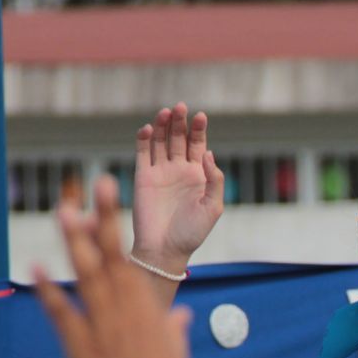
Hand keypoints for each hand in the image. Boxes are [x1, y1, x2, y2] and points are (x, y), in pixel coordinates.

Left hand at [36, 178, 205, 357]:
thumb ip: (175, 334)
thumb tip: (181, 319)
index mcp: (148, 313)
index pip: (130, 260)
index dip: (116, 226)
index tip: (107, 196)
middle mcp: (128, 315)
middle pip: (112, 259)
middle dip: (102, 221)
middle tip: (93, 185)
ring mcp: (105, 331)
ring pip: (89, 279)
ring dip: (76, 245)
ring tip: (65, 214)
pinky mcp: (84, 352)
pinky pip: (63, 316)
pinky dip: (49, 292)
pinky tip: (35, 268)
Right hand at [129, 102, 224, 273]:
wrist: (165, 250)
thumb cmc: (192, 233)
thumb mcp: (213, 207)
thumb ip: (214, 179)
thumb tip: (207, 152)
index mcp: (198, 175)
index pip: (198, 145)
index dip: (199, 129)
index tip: (200, 116)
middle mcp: (178, 170)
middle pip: (178, 138)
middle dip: (180, 122)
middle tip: (180, 107)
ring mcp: (160, 172)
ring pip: (160, 141)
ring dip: (162, 125)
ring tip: (165, 112)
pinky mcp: (143, 177)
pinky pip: (143, 153)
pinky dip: (144, 139)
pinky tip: (148, 129)